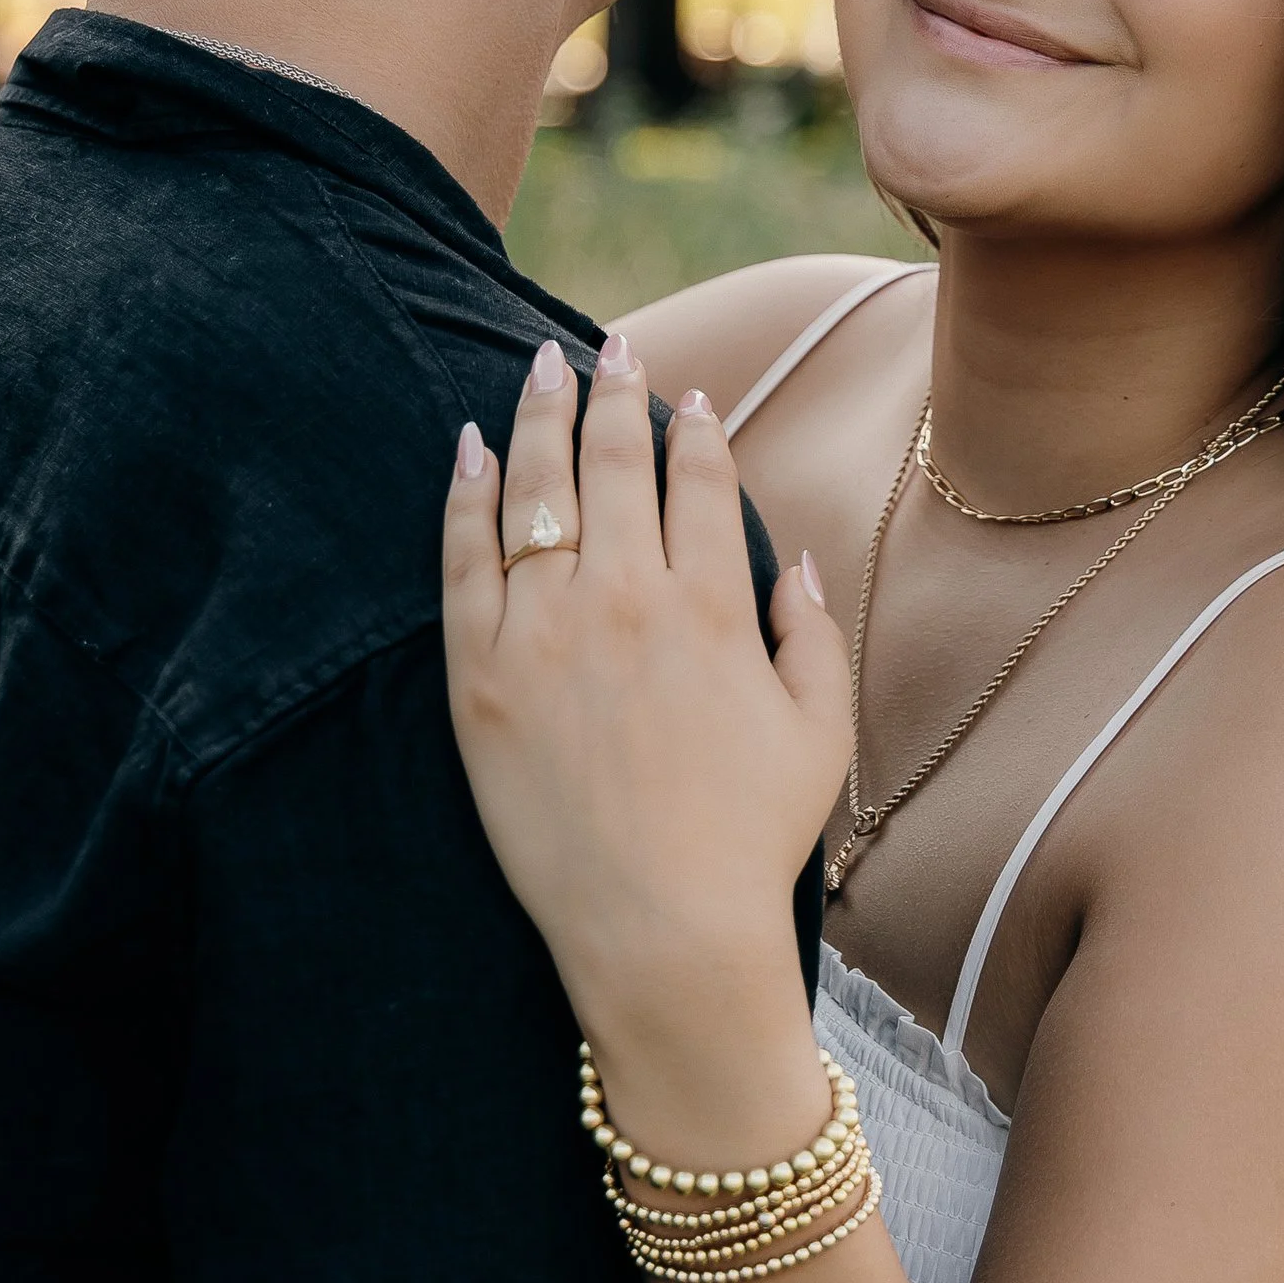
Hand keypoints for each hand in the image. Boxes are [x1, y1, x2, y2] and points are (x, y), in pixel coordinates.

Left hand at [442, 332, 852, 1156]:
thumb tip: (796, 558)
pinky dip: (467, 494)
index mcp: (712, 608)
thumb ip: (813, 634)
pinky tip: (472, 449)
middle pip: (613, 462)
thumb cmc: (748, 841)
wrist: (659, 934)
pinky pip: (464, 561)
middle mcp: (627, 601)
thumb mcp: (819, 734)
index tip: (687, 397)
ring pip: (537, 490)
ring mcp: (544, 634)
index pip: (699, 480)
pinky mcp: (478, 678)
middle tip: (610, 348)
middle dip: (615, 390)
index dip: (694, 427)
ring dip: (541, 415)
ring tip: (541, 365)